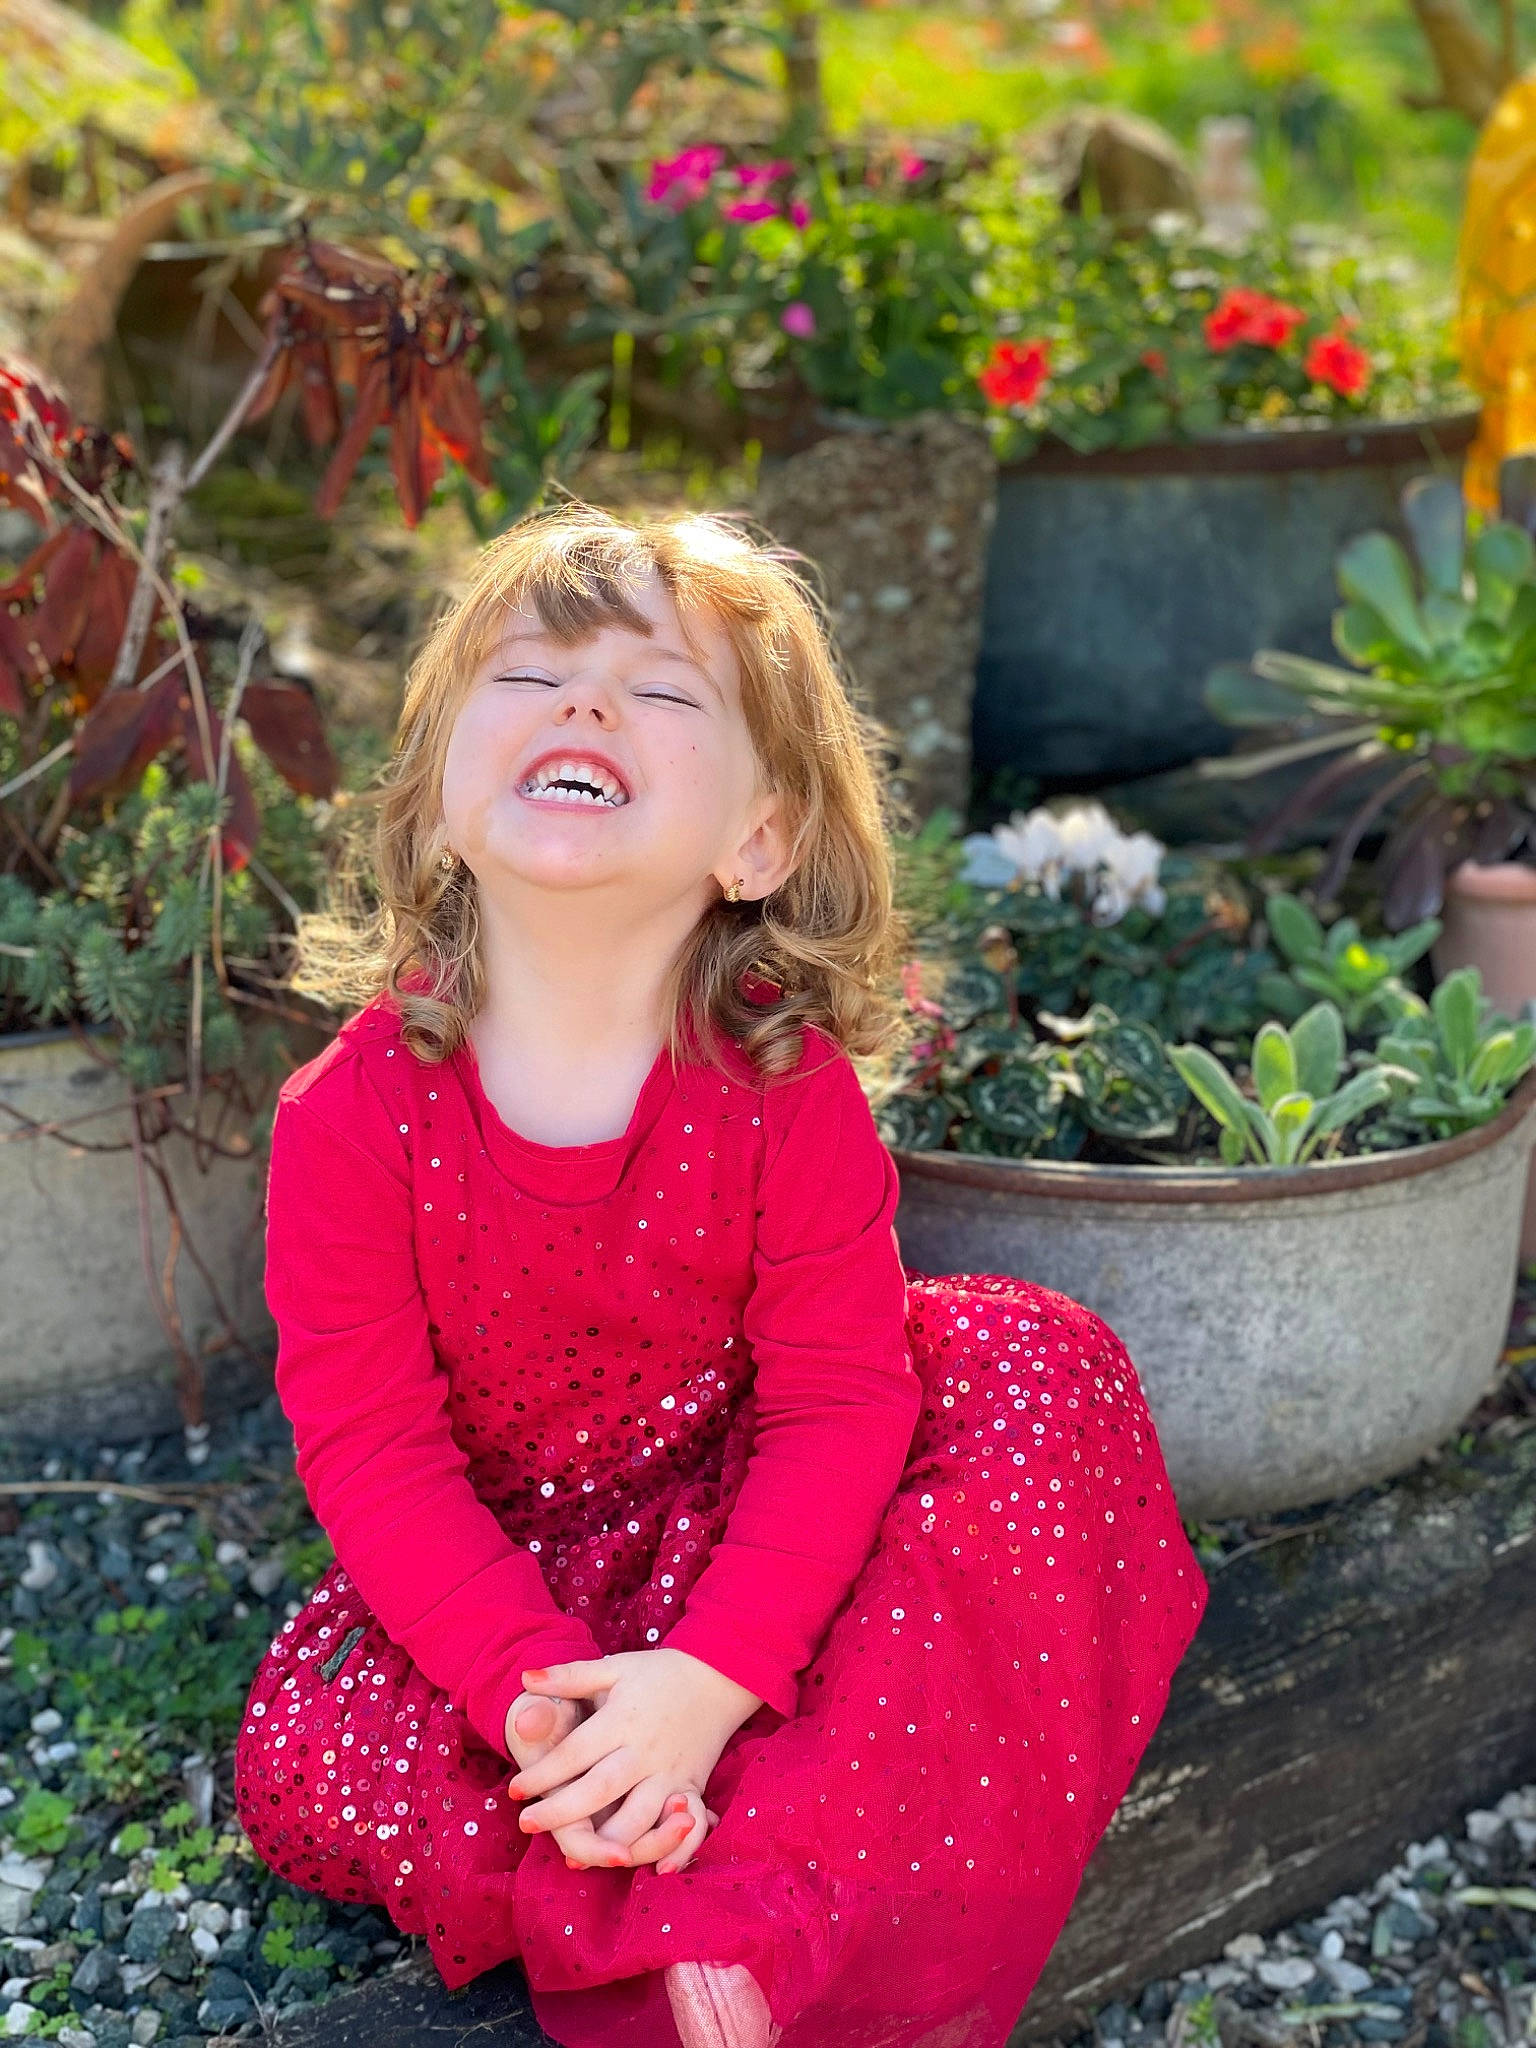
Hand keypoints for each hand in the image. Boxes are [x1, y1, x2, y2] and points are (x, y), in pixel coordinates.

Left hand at [509, 1650, 761, 1872]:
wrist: (719, 1677)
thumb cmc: (658, 1674)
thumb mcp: (614, 1667)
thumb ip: (570, 1675)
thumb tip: (526, 1677)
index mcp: (621, 1720)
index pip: (574, 1754)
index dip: (542, 1774)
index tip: (515, 1789)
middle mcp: (644, 1751)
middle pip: (599, 1791)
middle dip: (561, 1812)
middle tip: (526, 1824)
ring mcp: (671, 1773)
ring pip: (637, 1819)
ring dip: (605, 1842)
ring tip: (572, 1855)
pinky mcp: (692, 1788)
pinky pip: (679, 1828)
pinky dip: (665, 1850)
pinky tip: (643, 1867)